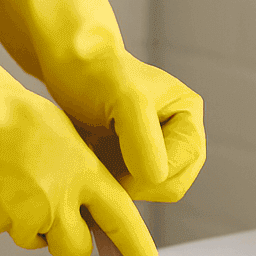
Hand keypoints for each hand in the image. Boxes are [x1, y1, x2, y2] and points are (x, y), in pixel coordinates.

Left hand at [0, 0, 204, 202]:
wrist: (67, 64)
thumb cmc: (94, 72)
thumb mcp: (124, 99)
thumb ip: (143, 138)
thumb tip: (158, 177)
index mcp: (188, 116)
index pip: (177, 173)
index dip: (143, 178)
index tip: (106, 162)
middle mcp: (180, 132)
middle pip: (169, 187)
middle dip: (133, 184)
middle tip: (98, 163)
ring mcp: (159, 146)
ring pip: (148, 191)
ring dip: (120, 184)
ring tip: (94, 158)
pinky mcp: (136, 156)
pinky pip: (130, 187)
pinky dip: (111, 182)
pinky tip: (91, 162)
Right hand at [0, 0, 159, 255]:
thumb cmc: (12, 115)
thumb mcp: (65, 137)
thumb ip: (82, 174)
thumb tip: (87, 204)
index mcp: (83, 173)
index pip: (121, 220)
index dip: (136, 249)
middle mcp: (58, 199)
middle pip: (75, 250)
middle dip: (69, 241)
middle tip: (56, 217)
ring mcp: (24, 213)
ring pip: (36, 241)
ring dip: (30, 225)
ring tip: (14, 183)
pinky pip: (2, 231)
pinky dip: (0, 216)